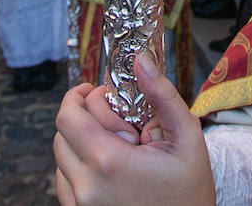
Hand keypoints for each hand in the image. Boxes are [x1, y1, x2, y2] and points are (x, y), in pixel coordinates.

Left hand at [53, 55, 213, 205]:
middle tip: (119, 122)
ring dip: (82, 144)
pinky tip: (110, 170)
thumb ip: (161, 95)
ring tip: (118, 150)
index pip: (68, 115)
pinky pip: (65, 183)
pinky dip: (80, 169)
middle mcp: (86, 186)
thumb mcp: (186, 138)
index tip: (102, 92)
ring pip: (61, 158)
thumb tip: (141, 60)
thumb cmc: (190, 193)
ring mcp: (79, 205)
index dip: (81, 96)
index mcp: (108, 162)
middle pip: (62, 134)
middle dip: (86, 117)